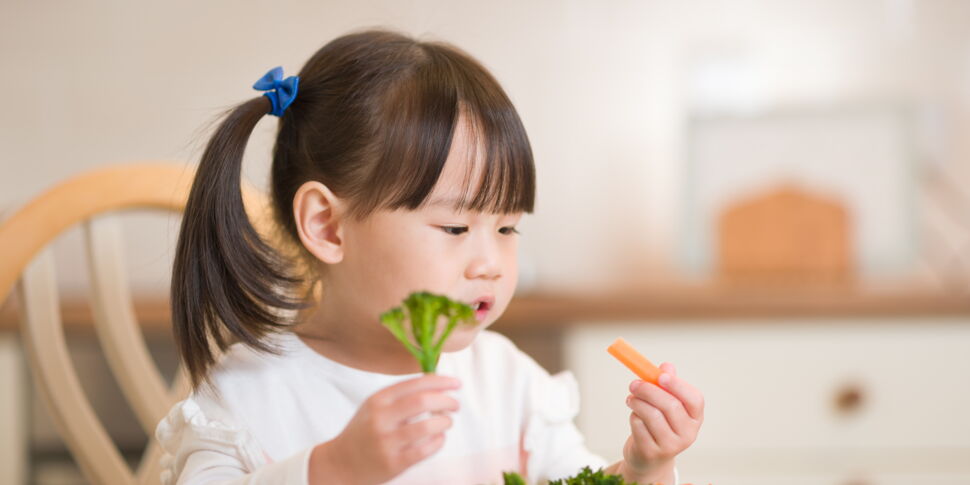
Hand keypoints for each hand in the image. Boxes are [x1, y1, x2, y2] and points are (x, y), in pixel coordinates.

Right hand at [311, 374, 460, 484]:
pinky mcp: (394, 463)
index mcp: (378, 400)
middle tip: (456, 405)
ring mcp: (387, 441)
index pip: (415, 384)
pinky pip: (425, 449)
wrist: (340, 463)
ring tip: (446, 422)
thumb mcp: (375, 406)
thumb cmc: (364, 431)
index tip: (456, 383)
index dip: (440, 382)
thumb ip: (401, 395)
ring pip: (428, 426)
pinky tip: (438, 438)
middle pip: (423, 401)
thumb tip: (438, 384)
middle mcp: (381, 418)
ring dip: (445, 422)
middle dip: (447, 400)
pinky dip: (438, 441)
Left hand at [621, 362, 703, 480]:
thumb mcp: (666, 404)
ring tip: (631, 399)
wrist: (649, 458)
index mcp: (695, 418)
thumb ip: (667, 384)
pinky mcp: (652, 452)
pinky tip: (634, 416)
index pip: (695, 399)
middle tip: (634, 383)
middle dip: (649, 390)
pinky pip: (639, 426)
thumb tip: (666, 366)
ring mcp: (671, 446)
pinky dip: (633, 416)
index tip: (660, 376)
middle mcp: (688, 434)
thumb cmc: (659, 424)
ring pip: (652, 415)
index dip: (678, 385)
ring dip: (637, 402)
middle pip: (670, 405)